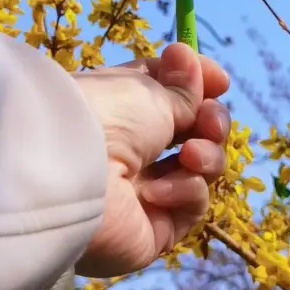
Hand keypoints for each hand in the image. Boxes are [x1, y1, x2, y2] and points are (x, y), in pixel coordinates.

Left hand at [74, 43, 229, 276]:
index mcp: (121, 108)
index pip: (167, 92)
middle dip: (211, 121)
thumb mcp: (149, 91)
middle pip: (192, 131)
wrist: (69, 177)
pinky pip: (191, 204)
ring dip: (205, 155)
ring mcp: (143, 192)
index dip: (197, 84)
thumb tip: (189, 58)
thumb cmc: (104, 118)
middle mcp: (130, 149)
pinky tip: (155, 192)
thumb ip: (181, 87)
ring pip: (200, 169)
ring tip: (190, 154)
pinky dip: (183, 191)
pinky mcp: (155, 230)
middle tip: (208, 121)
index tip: (220, 80)